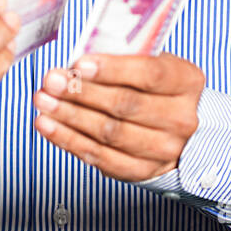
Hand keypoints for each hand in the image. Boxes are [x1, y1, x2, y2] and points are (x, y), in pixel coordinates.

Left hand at [33, 52, 204, 181]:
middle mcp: (180, 119)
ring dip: (70, 116)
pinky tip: (47, 125)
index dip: (113, 69)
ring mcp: (163, 150)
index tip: (80, 63)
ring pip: (110, 133)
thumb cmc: (161, 89)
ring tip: (43, 101)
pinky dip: (69, 140)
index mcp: (187, 83)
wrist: (186, 133)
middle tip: (52, 80)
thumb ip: (127, 59)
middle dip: (82, 92)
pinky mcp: (141, 171)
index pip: (150, 75)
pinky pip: (101, 157)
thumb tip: (79, 59)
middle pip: (126, 105)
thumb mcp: (157, 64)